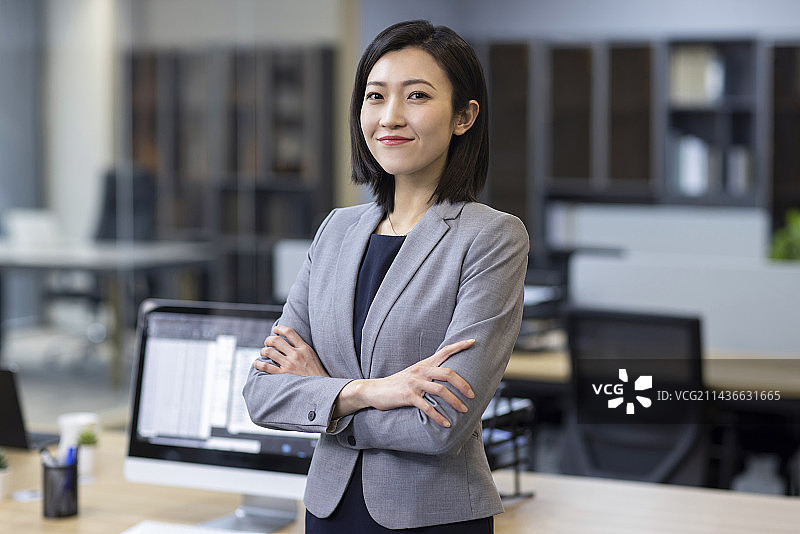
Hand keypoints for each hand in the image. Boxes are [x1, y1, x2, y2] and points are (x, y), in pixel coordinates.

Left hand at [253, 325, 328, 376]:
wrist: (319, 387)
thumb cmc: (315, 371)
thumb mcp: (312, 355)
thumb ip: (302, 347)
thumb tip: (289, 340)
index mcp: (304, 348)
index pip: (289, 332)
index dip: (279, 328)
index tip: (275, 330)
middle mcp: (296, 355)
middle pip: (276, 340)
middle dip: (268, 340)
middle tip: (267, 343)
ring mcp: (289, 365)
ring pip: (269, 352)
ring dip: (263, 350)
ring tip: (263, 352)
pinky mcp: (284, 375)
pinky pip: (267, 367)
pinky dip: (259, 364)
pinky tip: (257, 363)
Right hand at [336, 339, 475, 426]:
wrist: (374, 390)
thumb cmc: (397, 385)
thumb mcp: (414, 374)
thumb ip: (429, 374)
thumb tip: (448, 379)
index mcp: (424, 364)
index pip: (444, 351)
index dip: (459, 346)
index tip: (473, 341)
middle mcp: (420, 371)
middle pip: (447, 373)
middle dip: (463, 384)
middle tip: (473, 395)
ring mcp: (414, 383)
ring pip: (440, 390)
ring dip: (455, 402)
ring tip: (464, 410)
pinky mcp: (407, 395)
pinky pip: (427, 406)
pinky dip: (438, 416)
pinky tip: (446, 423)